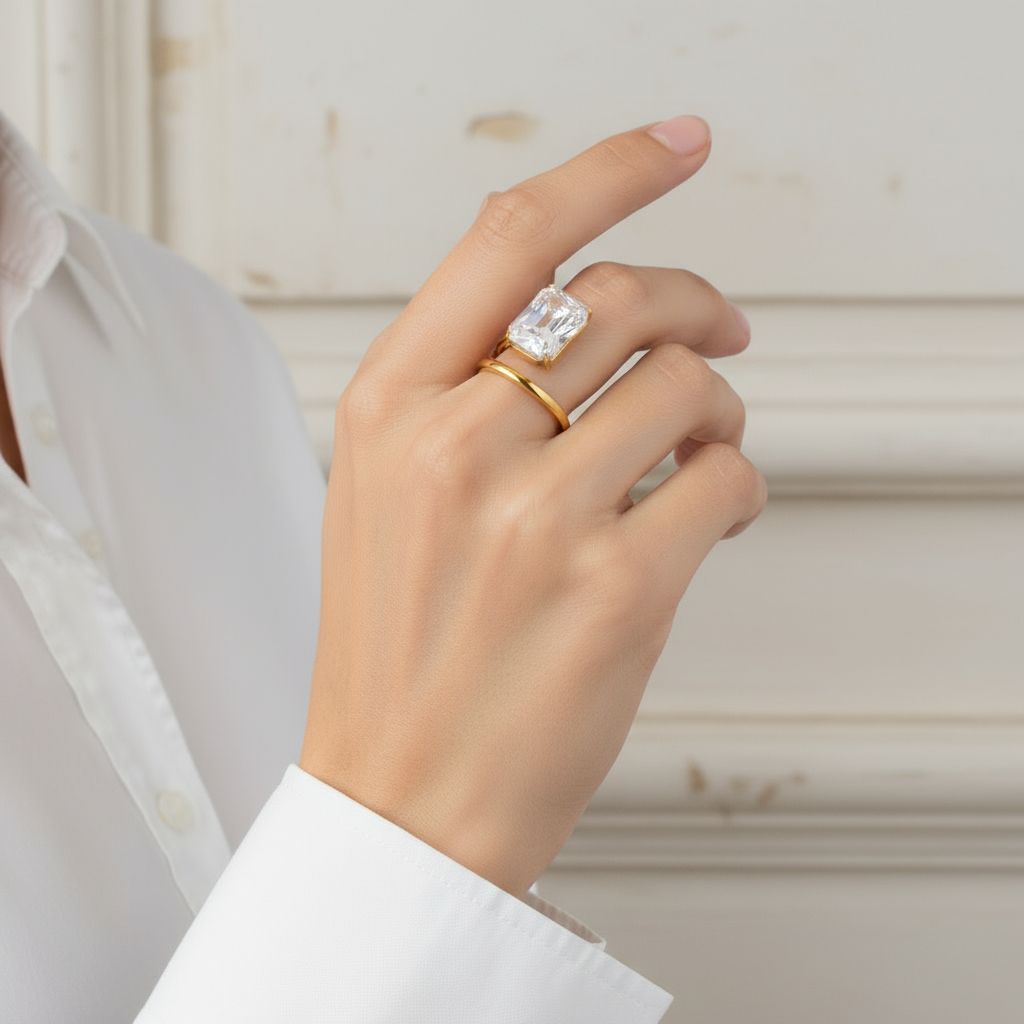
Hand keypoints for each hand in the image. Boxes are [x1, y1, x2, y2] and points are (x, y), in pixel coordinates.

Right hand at [300, 116, 765, 897]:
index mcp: (387, 407)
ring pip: (686, 381)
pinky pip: (726, 478)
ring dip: (717, 404)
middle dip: (694, 300)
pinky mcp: (619, 589)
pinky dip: (741, 481)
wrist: (403, 795)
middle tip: (720, 324)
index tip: (675, 144)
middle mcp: (457, 445)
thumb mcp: (383, 490)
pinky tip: (716, 507)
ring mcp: (539, 517)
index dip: (606, 170)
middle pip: (620, 296)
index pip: (510, 235)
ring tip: (703, 447)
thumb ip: (458, 386)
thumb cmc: (396, 649)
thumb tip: (571, 293)